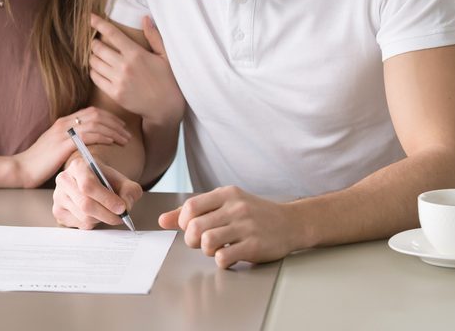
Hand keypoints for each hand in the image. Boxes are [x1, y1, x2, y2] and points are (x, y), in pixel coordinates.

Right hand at [13, 107, 131, 187]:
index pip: (90, 112)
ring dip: (113, 130)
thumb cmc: (38, 163)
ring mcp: (63, 132)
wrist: (21, 169)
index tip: (120, 126)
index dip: (108, 117)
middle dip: (115, 122)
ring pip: (95, 122)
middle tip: (127, 132)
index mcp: (62, 122)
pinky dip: (103, 136)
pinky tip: (112, 142)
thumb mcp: (55, 149)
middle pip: (96, 114)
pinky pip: (89, 134)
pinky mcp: (63, 143)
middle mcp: (64, 123)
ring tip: (124, 139)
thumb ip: (69, 144)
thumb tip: (86, 147)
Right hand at [52, 153, 142, 228]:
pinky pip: (79, 225)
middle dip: (107, 214)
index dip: (106, 199)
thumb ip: (130, 191)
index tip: (122, 208)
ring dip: (101, 219)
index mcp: (78, 166)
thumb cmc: (105, 179)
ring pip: (84, 217)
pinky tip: (95, 214)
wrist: (91, 179)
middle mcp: (64, 180)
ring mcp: (58, 197)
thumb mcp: (122, 180)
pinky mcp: (58, 211)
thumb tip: (126, 206)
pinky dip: (93, 223)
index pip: (88, 185)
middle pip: (85, 204)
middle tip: (120, 217)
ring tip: (108, 213)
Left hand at [89, 14, 183, 126]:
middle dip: (95, 42)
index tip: (90, 17)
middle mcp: (124, 66)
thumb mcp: (165, 56)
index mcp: (136, 53)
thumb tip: (145, 18)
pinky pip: (95, 77)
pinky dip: (93, 71)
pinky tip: (98, 69)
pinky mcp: (114, 93)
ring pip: (94, 62)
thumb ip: (153, 36)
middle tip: (97, 42)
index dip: (99, 23)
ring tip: (97, 56)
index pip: (112, 33)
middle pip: (98, 48)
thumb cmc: (167, 79)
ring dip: (93, 56)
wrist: (165, 107)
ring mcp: (118, 80)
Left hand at [158, 186, 302, 268]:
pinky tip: (229, 256)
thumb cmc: (254, 214)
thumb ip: (194, 211)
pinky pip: (224, 257)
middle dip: (192, 239)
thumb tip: (162, 220)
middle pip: (195, 227)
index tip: (192, 228)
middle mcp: (236, 208)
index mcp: (226, 194)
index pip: (190, 207)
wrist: (291, 223)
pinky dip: (221, 260)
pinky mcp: (254, 246)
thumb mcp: (226, 204)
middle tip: (202, 242)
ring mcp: (246, 226)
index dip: (184, 222)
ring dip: (206, 250)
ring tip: (216, 248)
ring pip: (207, 242)